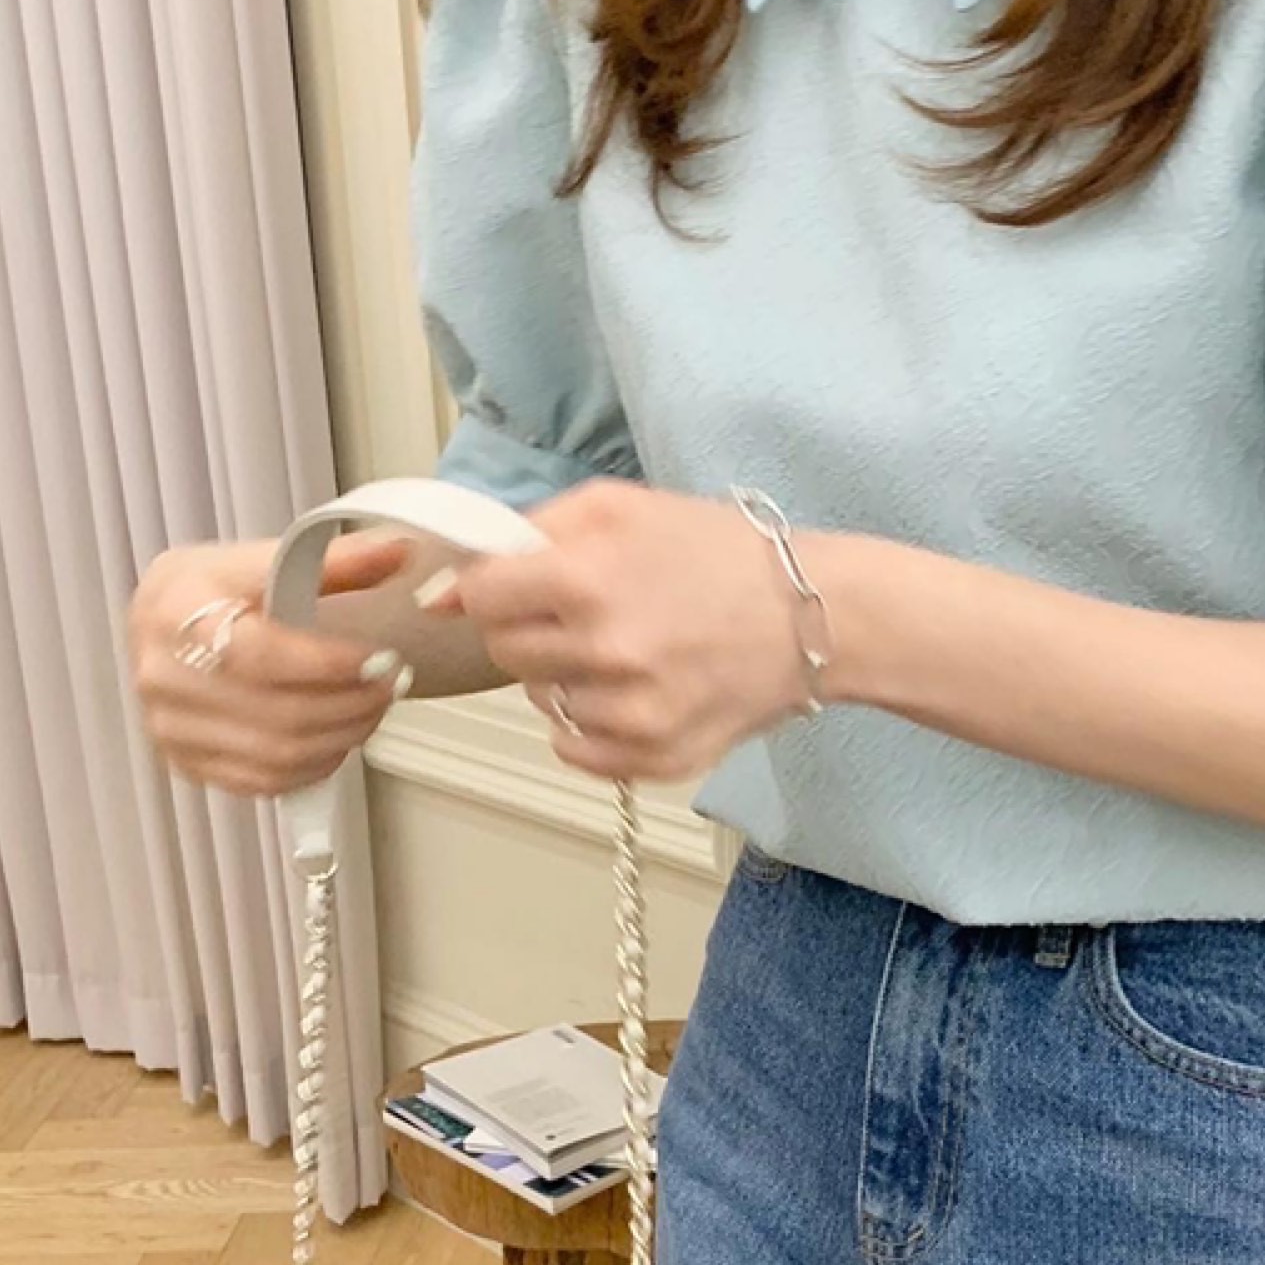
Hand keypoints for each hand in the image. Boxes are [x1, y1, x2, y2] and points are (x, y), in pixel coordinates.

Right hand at [129, 531, 415, 798]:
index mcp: (176, 610)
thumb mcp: (264, 559)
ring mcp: (169, 727)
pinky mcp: (183, 763)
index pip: (263, 653)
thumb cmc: (213, 588)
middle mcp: (162, 675)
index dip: (331, 664)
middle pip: (279, 713)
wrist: (160, 620)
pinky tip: (338, 737)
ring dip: (344, 736)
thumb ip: (335, 560)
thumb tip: (400, 551)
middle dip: (354, 704)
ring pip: (279, 754)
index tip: (381, 657)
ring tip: (374, 707)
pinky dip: (314, 765)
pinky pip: (263, 782)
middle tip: (392, 684)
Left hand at [423, 481, 810, 781]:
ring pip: (544, 702)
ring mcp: (632, 715)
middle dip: (534, 630)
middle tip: (587, 614)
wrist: (815, 615)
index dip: (497, 589)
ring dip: (569, 677)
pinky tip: (635, 691)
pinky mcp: (656, 758)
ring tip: (629, 650)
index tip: (523, 587)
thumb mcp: (620, 505)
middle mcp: (605, 653)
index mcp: (586, 580)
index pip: (481, 599)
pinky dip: (592, 725)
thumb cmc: (719, 553)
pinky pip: (576, 750)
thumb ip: (526, 531)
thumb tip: (449, 586)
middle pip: (506, 654)